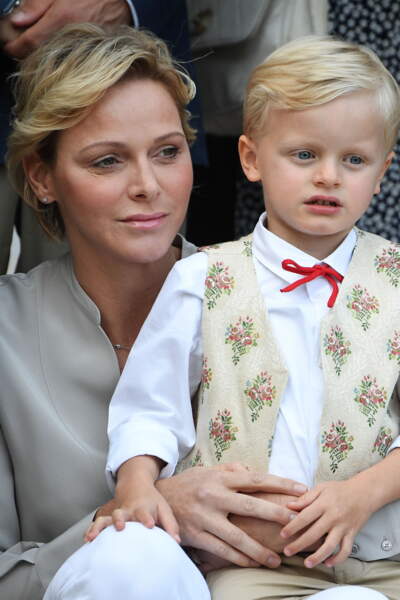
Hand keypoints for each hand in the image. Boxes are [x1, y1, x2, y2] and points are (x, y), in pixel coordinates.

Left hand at [3, 0, 130, 57]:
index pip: (27, 43)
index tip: (7, 45)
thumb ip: (36, 6)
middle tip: (18, 45)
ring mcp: (80, 52)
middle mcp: (70, 41)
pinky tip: (55, 53)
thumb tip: (17, 20)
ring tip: (35, 49)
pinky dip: (57, 60)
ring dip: (40, 58)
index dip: (12, 46)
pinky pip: (67, 64)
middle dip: (24, 53)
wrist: (123, 4)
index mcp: (60, 22)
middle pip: (38, 57)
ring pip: (51, 63)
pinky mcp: (90, 59)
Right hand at [85, 484, 179, 543]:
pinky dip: (92, 530)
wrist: (135, 485)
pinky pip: (98, 523)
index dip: (146, 519)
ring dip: (101, 526)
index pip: (145, 513)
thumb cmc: (152, 501)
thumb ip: (170, 525)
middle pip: (123, 514)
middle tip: (120, 527)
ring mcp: (117, 514)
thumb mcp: (164, 508)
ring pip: (107, 518)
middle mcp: (128, 511)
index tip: (149, 525)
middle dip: (120, 520)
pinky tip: (87, 539)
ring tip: (95, 535)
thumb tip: (176, 541)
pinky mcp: (109, 518)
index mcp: (143, 508)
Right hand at [156, 463, 306, 568]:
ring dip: (259, 550)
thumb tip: (251, 471)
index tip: (301, 490)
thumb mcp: (207, 471)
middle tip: (298, 524)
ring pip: (237, 536)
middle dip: (277, 515)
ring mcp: (205, 517)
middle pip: (251, 506)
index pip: (255, 479)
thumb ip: (229, 471)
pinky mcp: (196, 535)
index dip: (280, 484)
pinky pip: (222, 550)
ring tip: (278, 560)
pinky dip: (239, 558)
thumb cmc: (188, 485)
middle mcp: (214, 496)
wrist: (156, 501)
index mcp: (220, 478)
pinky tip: (253, 563)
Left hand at [280, 478, 371, 567]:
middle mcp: (333, 516)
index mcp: (323, 504)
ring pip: (330, 546)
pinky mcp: (352, 534)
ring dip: (317, 557)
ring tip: (307, 564)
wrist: (364, 492)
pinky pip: (346, 550)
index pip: (305, 517)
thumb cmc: (340, 489)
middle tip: (287, 552)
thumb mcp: (321, 488)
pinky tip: (327, 563)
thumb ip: (305, 498)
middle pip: (314, 534)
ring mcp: (343, 527)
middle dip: (299, 544)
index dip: (293, 526)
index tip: (282, 534)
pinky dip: (337, 559)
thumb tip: (289, 505)